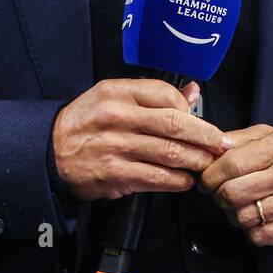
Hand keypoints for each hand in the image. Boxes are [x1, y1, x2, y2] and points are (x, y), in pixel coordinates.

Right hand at [52, 79, 233, 200]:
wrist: (50, 151)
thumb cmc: (87, 122)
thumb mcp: (113, 96)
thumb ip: (153, 94)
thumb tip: (193, 91)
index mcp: (117, 92)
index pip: (166, 94)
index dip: (191, 109)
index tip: (204, 121)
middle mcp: (117, 117)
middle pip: (175, 124)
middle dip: (206, 136)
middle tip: (222, 144)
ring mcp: (116, 147)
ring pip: (171, 153)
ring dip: (196, 160)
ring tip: (207, 163)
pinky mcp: (116, 174)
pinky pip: (157, 178)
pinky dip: (178, 181)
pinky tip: (185, 180)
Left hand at [198, 124, 272, 247]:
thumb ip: (241, 139)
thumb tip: (213, 146)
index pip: (231, 164)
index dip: (210, 175)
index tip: (206, 180)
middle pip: (232, 194)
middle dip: (218, 196)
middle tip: (220, 194)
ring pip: (242, 218)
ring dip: (233, 214)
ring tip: (240, 206)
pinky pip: (259, 236)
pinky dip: (251, 230)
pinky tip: (258, 218)